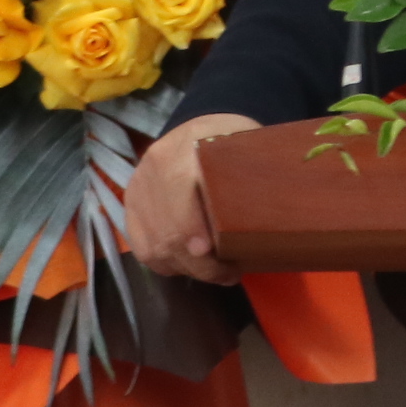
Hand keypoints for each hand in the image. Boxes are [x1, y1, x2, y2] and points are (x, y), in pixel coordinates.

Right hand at [123, 112, 263, 283]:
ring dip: (186, 267)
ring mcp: (137, 190)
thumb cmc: (230, 141)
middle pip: (167, 229)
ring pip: (154, 247)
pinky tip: (191, 264)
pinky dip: (168, 264)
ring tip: (216, 272)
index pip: (178, 188)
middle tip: (230, 273)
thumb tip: (276, 209)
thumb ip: (255, 170)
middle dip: (199, 262)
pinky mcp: (129, 208)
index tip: (208, 251)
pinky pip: (144, 250)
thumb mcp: (247, 143)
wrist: (195, 132)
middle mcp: (152, 168)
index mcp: (184, 146)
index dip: (189, 225)